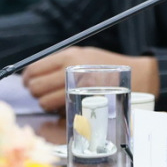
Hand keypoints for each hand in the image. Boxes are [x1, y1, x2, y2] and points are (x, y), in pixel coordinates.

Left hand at [21, 47, 159, 111]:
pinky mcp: (83, 104)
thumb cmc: (107, 66)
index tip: (29, 83)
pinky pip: (59, 112)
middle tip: (43, 93)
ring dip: (46, 104)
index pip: (33, 70)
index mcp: (68, 56)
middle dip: (36, 93)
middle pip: (35, 87)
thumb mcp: (82, 55)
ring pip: (44, 102)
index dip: (28, 79)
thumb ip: (59, 62)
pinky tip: (68, 105)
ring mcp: (77, 89)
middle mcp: (71, 71)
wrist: (138, 77)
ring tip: (57, 100)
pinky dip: (59, 111)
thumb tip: (33, 75)